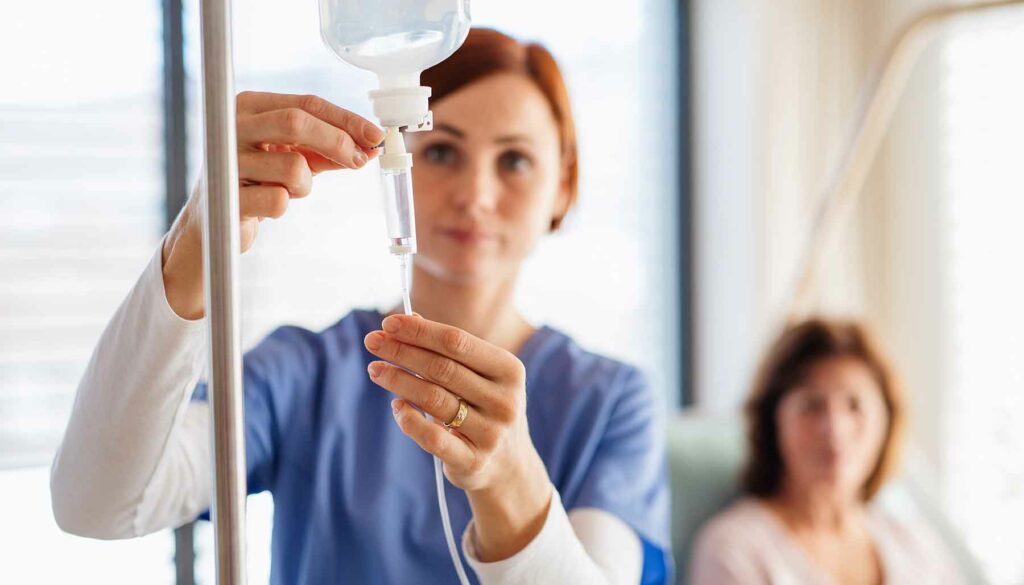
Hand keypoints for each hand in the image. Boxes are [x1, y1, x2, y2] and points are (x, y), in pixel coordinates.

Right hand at [161, 92, 383, 319]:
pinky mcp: (226, 197)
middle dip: (337, 142)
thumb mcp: (292, 157)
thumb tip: (370, 146)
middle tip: (360, 160)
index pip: (306, 103)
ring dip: (305, 185)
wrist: (212, 224)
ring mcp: (226, 161)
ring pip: (294, 167)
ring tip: (287, 190)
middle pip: (297, 122)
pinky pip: (280, 201)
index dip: (346, 119)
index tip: (376, 135)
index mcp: (249, 107)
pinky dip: (284, 205)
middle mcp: (232, 126)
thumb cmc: (258, 182)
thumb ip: (328, 149)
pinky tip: (265, 206)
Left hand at [363, 314, 546, 493]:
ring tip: (376, 370)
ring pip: (434, 400)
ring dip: (399, 381)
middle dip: (402, 352)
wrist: (509, 465)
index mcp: (509, 370)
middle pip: (442, 368)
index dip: (420, 331)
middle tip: (372, 342)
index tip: (388, 323)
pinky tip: (396, 406)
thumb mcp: (478, 376)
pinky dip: (409, 419)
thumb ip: (447, 350)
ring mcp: (491, 433)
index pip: (457, 342)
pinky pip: (433, 437)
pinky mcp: (473, 461)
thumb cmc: (485, 408)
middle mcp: (504, 400)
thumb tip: (409, 318)